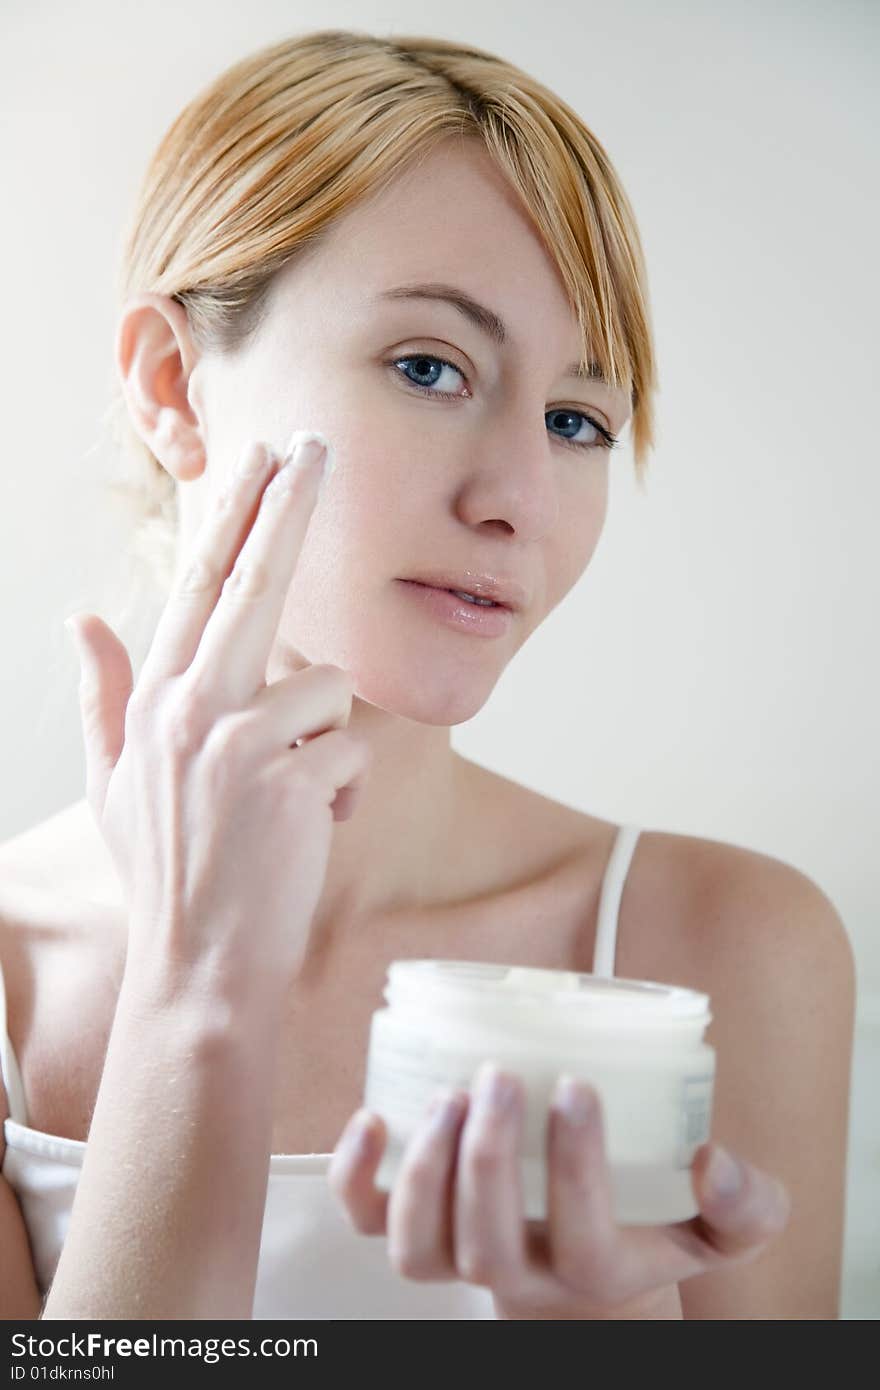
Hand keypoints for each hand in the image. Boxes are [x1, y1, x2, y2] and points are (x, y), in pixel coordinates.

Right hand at [64, 435, 371, 998]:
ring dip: (327, 745)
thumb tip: (82, 614)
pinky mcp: (290, 780)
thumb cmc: (168, 869)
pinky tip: (309, 832)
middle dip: (290, 506)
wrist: (199, 965)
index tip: (257, 457)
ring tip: (291, 801)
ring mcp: (238, 742)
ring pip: (329, 692)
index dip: (231, 514)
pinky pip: (352, 754)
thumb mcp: (114, 781)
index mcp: (155, 700)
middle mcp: (190, 707)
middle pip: (253, 583)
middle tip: (319, 444)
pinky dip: (344, 794)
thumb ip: (102, 692)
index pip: (196, 585)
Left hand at [328, 1062, 791, 1316]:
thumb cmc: (647, 1230)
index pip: (581, 1237)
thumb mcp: (715, 1230)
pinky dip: (356, 1177)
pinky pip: (368, 1224)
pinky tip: (373, 1117)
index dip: (574, 1166)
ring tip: (448, 1093)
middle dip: (486, 1160)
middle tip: (498, 1077)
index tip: (576, 1085)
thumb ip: (743, 1204)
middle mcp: (520, 1277)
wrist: (584, 1277)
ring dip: (424, 1170)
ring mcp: (460, 1260)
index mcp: (596, 1270)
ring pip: (419, 1248)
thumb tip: (714, 1162)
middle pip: (485, 1246)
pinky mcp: (419, 1233)